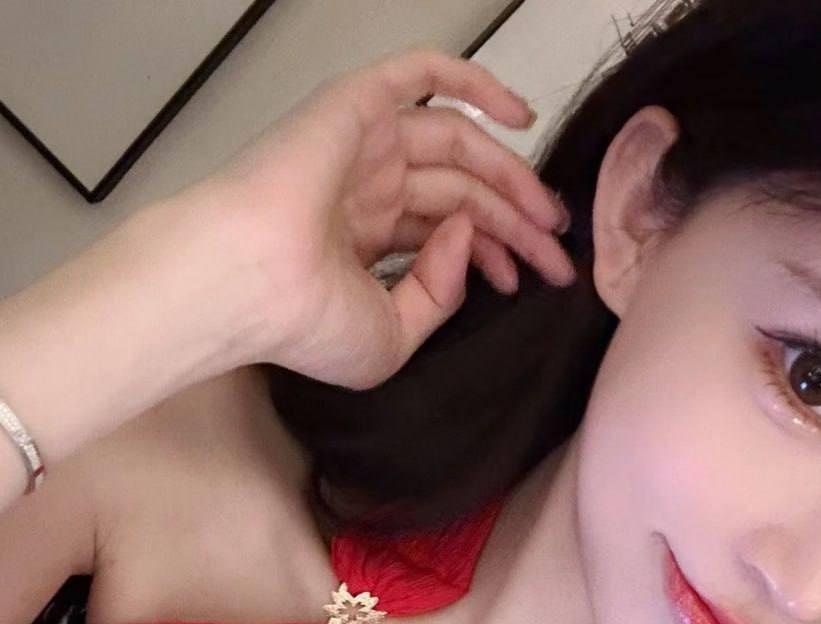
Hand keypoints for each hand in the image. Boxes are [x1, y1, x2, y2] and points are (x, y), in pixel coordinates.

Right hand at [182, 45, 575, 388]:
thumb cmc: (305, 325)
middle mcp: (365, 188)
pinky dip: (474, 82)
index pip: (445, 231)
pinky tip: (521, 115)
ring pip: (456, 145)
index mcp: (363, 239)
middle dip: (515, 221)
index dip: (494, 253)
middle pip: (461, 191)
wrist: (248, 285)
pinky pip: (422, 74)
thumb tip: (470, 238)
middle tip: (558, 253)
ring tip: (551, 214)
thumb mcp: (393, 337)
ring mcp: (361, 145)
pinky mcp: (357, 106)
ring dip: (510, 174)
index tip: (531, 282)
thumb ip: (439, 296)